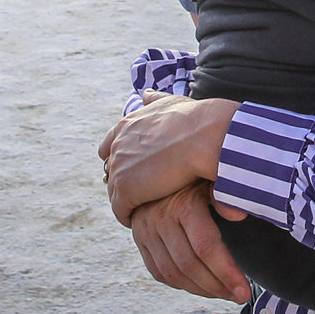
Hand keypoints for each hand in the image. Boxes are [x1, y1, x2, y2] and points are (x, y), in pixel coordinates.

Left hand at [99, 91, 240, 223]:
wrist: (205, 137)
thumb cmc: (196, 120)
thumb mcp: (170, 102)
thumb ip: (155, 101)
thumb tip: (144, 94)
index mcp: (125, 126)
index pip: (108, 147)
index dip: (121, 160)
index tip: (135, 169)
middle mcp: (117, 146)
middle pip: (111, 172)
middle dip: (124, 181)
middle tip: (142, 193)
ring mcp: (119, 169)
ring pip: (115, 193)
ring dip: (127, 201)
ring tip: (144, 210)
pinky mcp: (126, 191)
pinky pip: (121, 210)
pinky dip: (130, 216)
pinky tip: (144, 219)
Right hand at [124, 183, 250, 302]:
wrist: (166, 165)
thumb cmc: (202, 173)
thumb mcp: (216, 178)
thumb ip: (227, 194)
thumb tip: (238, 215)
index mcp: (183, 203)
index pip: (206, 247)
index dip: (227, 273)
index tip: (245, 291)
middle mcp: (160, 217)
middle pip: (189, 265)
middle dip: (218, 286)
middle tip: (240, 296)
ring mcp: (146, 229)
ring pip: (173, 273)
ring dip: (201, 289)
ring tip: (224, 293)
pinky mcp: (140, 239)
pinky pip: (159, 272)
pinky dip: (181, 284)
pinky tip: (202, 285)